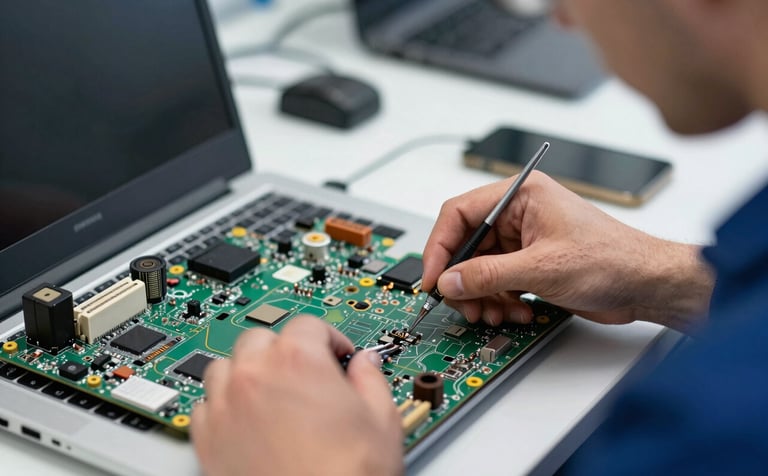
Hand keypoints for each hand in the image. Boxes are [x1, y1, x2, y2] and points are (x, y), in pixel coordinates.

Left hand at [191, 316, 403, 475]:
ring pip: (225, 367)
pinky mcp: (207, 439)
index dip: (328, 338)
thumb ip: (371, 379)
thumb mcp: (381, 420)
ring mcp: (225, 407)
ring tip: (269, 392)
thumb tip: (366, 364)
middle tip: (304, 373)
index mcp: (298, 360)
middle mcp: (255, 376)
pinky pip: (205, 406)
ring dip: (246, 371)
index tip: (335, 354)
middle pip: (260, 338)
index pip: (308, 324)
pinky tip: (244, 420)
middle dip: (284, 350)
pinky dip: (222, 406)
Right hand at [422, 172, 713, 331]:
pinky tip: (516, 312)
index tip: (433, 278)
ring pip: (479, 268)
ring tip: (494, 313)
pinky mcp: (530, 263)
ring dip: (482, 295)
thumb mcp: (542, 268)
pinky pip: (497, 282)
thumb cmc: (612, 259)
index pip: (459, 214)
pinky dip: (499, 301)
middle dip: (463, 279)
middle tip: (464, 304)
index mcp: (519, 195)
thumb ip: (489, 274)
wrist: (646, 285)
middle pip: (466, 245)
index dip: (440, 247)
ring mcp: (523, 240)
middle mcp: (517, 214)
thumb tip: (449, 280)